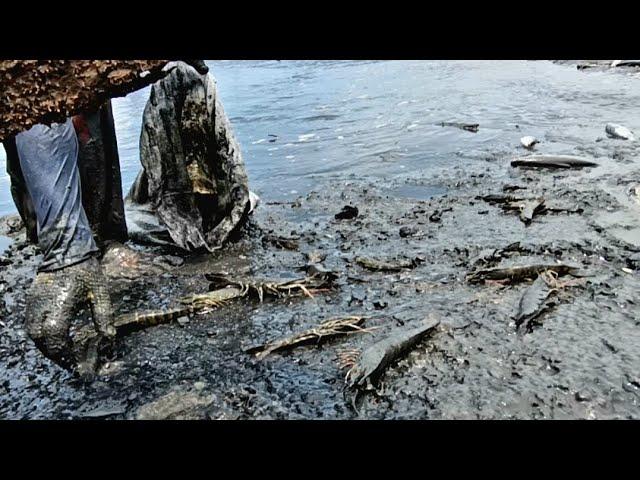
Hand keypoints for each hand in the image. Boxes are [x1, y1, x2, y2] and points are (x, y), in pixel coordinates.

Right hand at [25, 256, 114, 379]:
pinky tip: (55, 340)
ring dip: (47, 348)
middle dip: (56, 355)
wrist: (66, 251)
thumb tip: (109, 338)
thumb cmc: (86, 271)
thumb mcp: (100, 292)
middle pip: (42, 340)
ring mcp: (33, 305)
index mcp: (59, 304)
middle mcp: (42, 307)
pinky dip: (42, 338)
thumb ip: (104, 315)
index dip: (64, 353)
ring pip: (34, 336)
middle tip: (71, 363)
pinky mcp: (31, 303)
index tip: (76, 363)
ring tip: (64, 355)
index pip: (55, 337)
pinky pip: (32, 326)